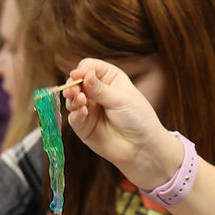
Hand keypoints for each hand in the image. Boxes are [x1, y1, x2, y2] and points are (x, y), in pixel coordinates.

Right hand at [63, 60, 179, 190]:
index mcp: (109, 79)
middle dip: (73, 84)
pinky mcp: (83, 126)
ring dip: (73, 98)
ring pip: (72, 99)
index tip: (78, 76)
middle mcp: (96, 91)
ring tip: (80, 101)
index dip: (82, 70)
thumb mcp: (121, 99)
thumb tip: (83, 74)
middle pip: (76, 82)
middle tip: (73, 90)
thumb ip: (99, 89)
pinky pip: (73, 117)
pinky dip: (75, 113)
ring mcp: (89, 108)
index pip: (89, 67)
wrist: (142, 147)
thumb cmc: (137, 119)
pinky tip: (83, 112)